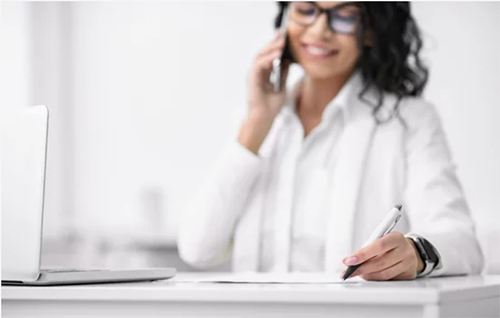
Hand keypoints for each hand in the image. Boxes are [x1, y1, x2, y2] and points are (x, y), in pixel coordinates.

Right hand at [238, 31, 289, 153]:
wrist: (264, 120)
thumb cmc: (271, 107)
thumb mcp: (282, 86)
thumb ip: (283, 73)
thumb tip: (286, 60)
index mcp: (263, 74)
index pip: (268, 55)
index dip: (275, 44)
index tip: (283, 35)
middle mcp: (256, 72)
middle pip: (264, 53)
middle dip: (273, 42)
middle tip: (282, 33)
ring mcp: (253, 75)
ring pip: (260, 55)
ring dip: (271, 48)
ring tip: (281, 42)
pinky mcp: (251, 78)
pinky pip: (259, 64)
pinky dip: (268, 58)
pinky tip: (277, 55)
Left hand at [341, 232, 424, 280]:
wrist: (409, 250)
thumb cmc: (391, 245)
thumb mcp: (381, 240)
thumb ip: (369, 248)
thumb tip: (351, 260)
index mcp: (396, 238)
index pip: (378, 246)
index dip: (362, 254)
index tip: (349, 260)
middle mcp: (405, 250)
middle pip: (380, 263)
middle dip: (361, 268)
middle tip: (349, 271)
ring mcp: (408, 264)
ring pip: (384, 274)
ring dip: (368, 275)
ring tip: (358, 273)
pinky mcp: (408, 275)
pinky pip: (389, 280)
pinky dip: (376, 279)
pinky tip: (369, 276)